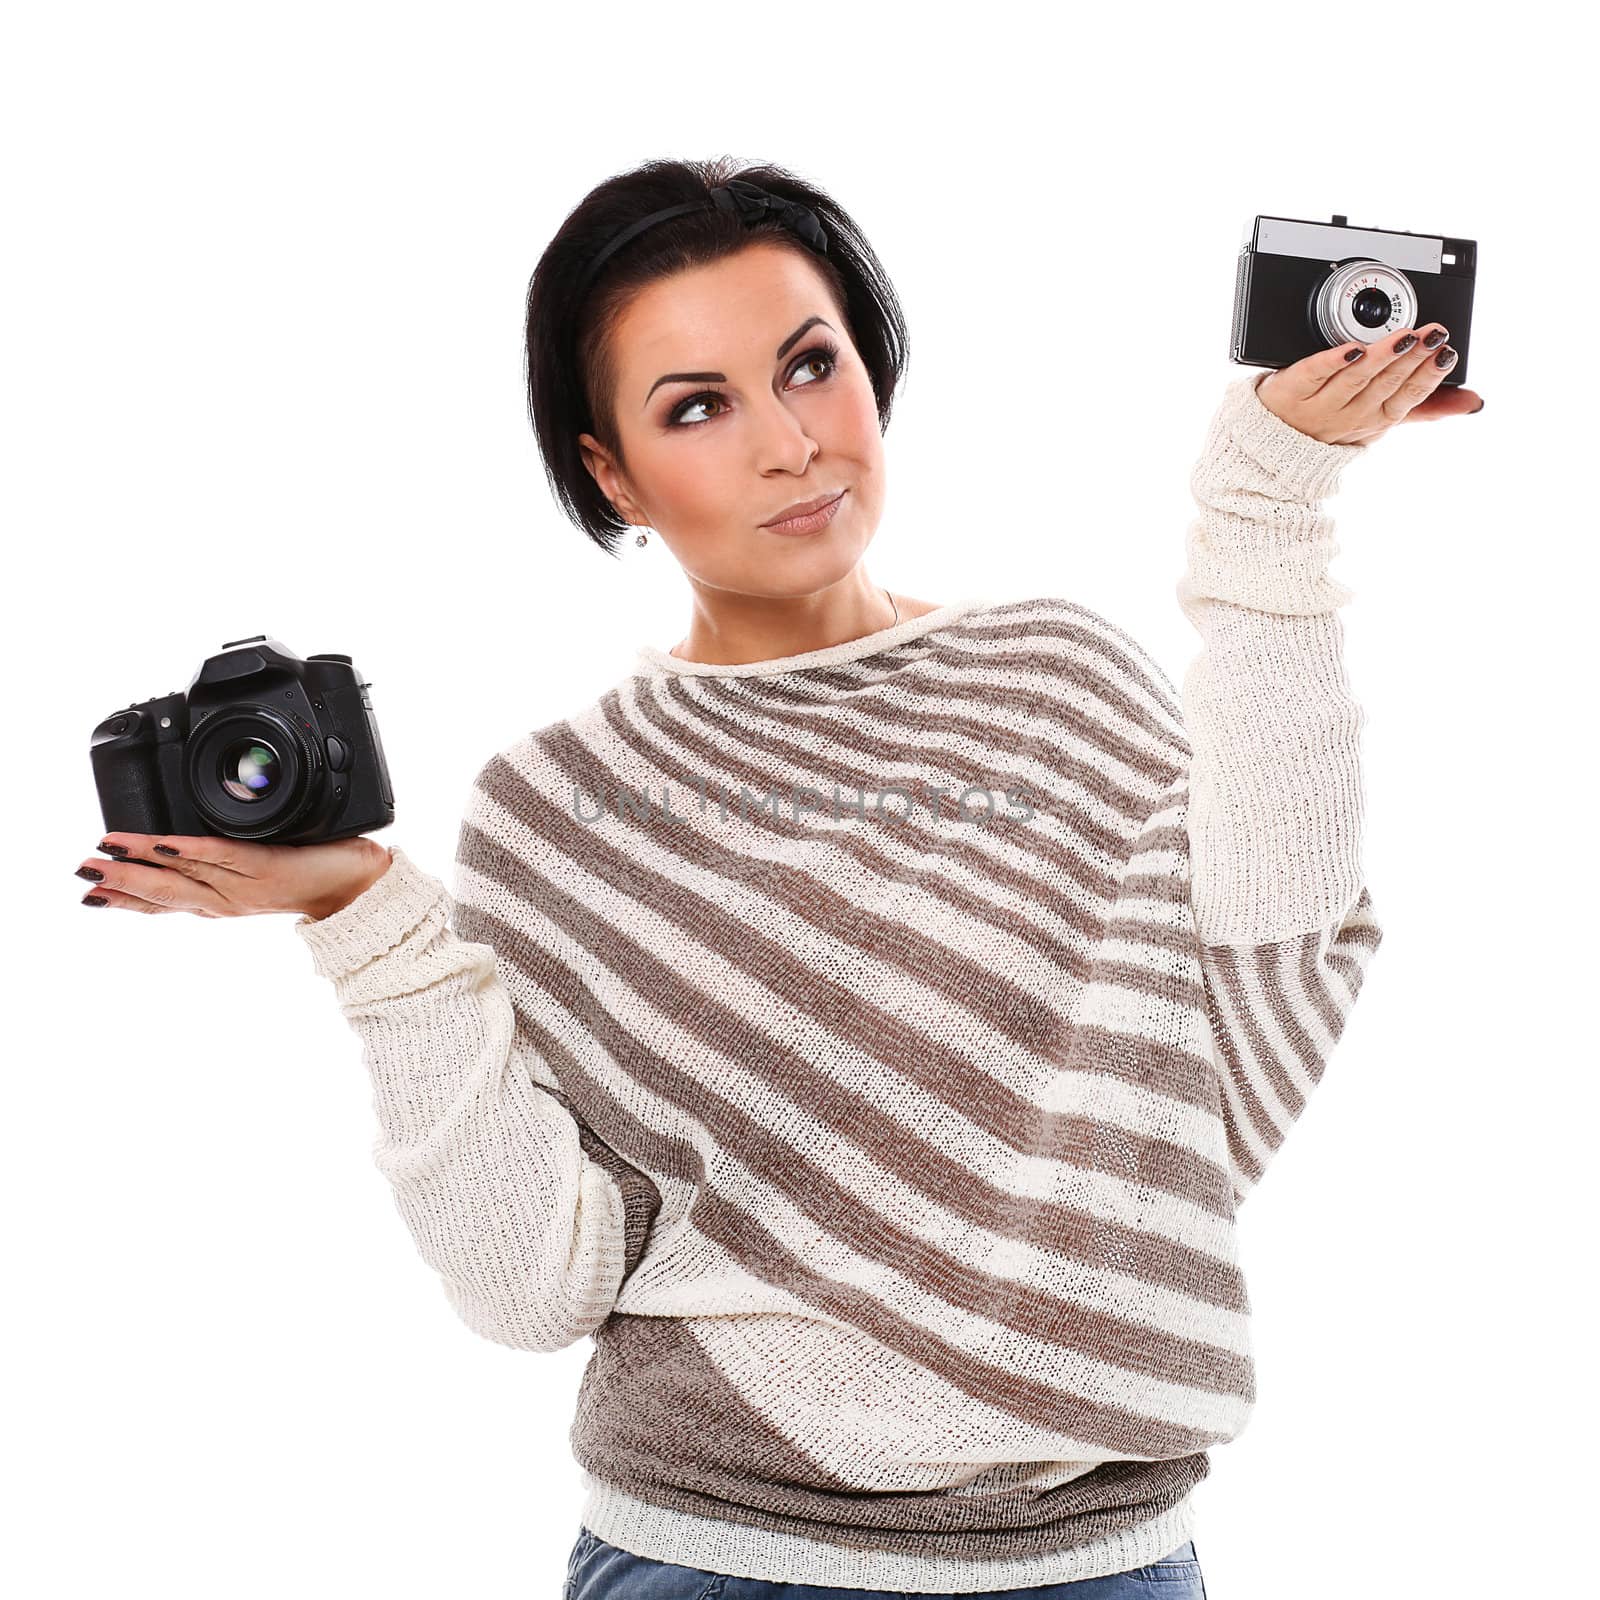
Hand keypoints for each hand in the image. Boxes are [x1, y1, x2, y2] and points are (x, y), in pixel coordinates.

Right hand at [74, 832, 392, 920]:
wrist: (365, 887)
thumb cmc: (320, 872)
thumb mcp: (265, 865)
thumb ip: (233, 857)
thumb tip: (202, 838)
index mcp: (227, 898)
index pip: (169, 900)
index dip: (129, 897)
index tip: (90, 892)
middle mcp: (231, 897)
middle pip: (165, 894)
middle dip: (120, 885)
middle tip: (80, 874)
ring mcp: (247, 884)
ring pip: (184, 877)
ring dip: (140, 868)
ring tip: (102, 859)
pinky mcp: (269, 866)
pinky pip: (222, 857)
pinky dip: (189, 851)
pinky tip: (162, 846)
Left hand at [1256, 323, 1484, 445]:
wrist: (1270, 447)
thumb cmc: (1332, 427)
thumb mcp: (1382, 421)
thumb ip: (1426, 407)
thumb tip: (1473, 402)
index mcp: (1376, 420)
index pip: (1409, 398)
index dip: (1430, 376)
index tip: (1447, 353)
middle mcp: (1349, 416)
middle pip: (1386, 384)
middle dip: (1413, 358)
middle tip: (1433, 332)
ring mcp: (1318, 406)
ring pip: (1355, 380)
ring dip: (1382, 357)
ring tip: (1402, 336)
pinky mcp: (1289, 392)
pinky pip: (1312, 376)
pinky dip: (1331, 362)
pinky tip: (1349, 349)